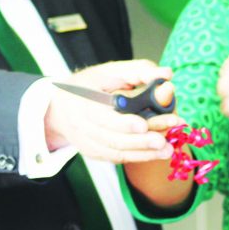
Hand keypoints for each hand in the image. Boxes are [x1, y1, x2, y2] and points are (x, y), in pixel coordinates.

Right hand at [45, 59, 179, 162]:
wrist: (60, 107)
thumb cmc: (89, 84)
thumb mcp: (110, 71)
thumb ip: (139, 71)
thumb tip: (167, 74)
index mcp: (84, 103)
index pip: (103, 117)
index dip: (122, 123)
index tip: (143, 125)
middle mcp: (82, 126)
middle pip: (112, 139)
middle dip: (139, 142)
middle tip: (162, 142)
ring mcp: (87, 142)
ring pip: (115, 152)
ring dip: (143, 153)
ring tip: (167, 150)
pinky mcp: (94, 152)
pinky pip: (116, 158)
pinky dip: (137, 157)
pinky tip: (157, 154)